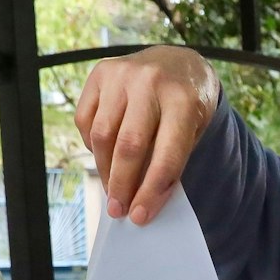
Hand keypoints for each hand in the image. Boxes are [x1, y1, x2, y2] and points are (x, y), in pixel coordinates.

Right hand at [75, 46, 219, 225]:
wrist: (179, 63)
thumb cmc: (188, 106)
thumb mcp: (194, 131)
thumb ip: (170, 160)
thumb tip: (138, 200)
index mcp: (182, 100)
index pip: (166, 155)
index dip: (151, 191)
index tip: (139, 216)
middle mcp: (150, 82)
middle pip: (129, 146)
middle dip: (121, 185)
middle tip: (118, 210)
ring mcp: (122, 74)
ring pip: (102, 135)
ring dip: (104, 170)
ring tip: (112, 189)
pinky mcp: (100, 73)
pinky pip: (86, 120)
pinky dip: (93, 145)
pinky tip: (105, 156)